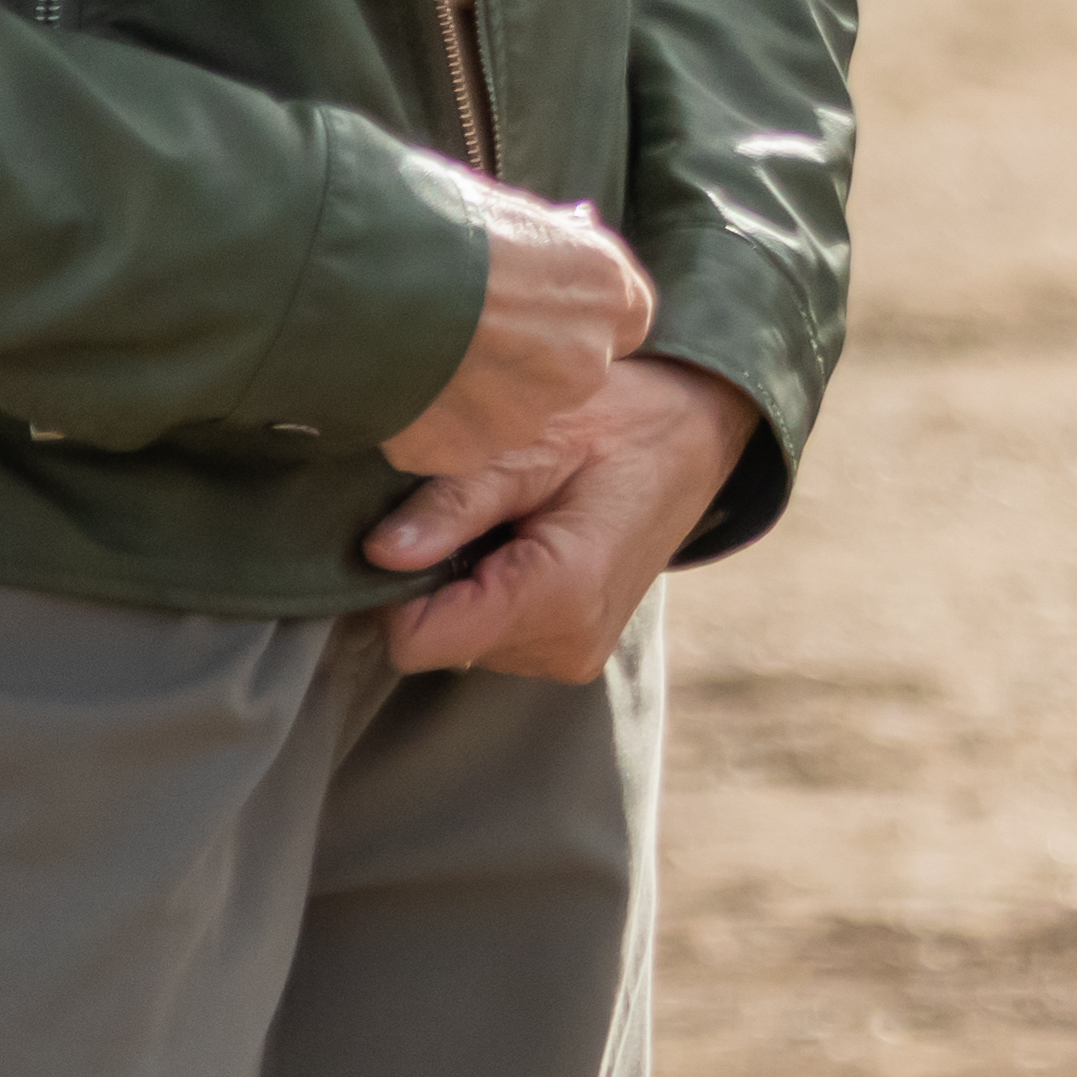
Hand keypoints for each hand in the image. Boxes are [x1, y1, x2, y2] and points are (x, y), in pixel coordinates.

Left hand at [372, 355, 754, 679]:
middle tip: (488, 506)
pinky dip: (491, 589)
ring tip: (515, 517)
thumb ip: (457, 501)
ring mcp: (572, 655)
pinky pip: (491, 635)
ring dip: (466, 580)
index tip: (424, 522)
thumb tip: (377, 554)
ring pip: (459, 640)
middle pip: (436, 639)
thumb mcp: (538, 440)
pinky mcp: (570, 650)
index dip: (397, 583)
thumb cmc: (624, 421)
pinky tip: (527, 539)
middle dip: (439, 574)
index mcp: (560, 595)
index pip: (418, 639)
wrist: (699, 434)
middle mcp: (567, 646)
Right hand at [375, 179, 653, 482]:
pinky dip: (428, 424)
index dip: (573, 314)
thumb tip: (577, 225)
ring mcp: (528, 414)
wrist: (366, 275)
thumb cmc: (437, 221)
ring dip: (475, 395)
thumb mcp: (514, 212)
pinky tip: (397, 384)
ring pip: (509, 413)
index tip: (534, 305)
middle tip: (466, 329)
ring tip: (420, 352)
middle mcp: (584, 359)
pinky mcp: (470, 450)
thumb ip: (553, 239)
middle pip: (568, 372)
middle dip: (524, 359)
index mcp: (607, 291)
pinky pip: (453, 441)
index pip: (620, 318)